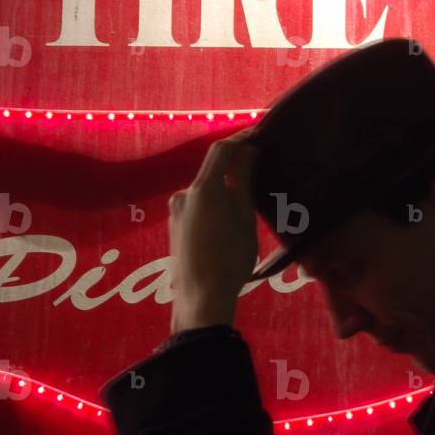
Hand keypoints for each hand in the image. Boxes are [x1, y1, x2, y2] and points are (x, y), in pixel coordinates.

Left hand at [167, 129, 258, 332]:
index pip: (221, 150)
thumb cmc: (229, 259)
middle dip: (234, 166)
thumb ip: (243, 181)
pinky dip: (215, 205)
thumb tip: (248, 151)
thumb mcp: (244, 218)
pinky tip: (228, 221)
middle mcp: (184, 195)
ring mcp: (176, 212)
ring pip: (205, 190)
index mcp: (203, 189)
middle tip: (259, 169)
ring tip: (247, 201)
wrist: (201, 299)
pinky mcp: (175, 228)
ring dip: (224, 188)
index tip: (259, 134)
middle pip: (212, 170)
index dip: (240, 138)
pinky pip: (198, 206)